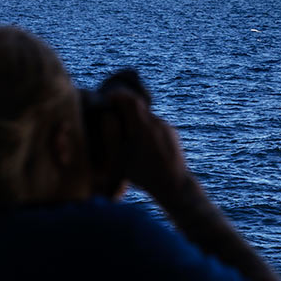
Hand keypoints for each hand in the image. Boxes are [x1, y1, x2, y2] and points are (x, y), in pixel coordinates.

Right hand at [106, 90, 189, 205]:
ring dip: (136, 121)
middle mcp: (156, 122)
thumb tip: (107, 117)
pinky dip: (147, 129)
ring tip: (129, 138)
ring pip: (147, 116)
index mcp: (142, 126)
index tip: (108, 100)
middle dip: (125, 109)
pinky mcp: (172, 132)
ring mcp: (166, 127)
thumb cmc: (143, 175)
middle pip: (138, 107)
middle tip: (114, 118)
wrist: (174, 184)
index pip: (129, 100)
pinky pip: (156, 124)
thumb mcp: (120, 159)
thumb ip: (111, 136)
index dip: (117, 96)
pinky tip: (144, 145)